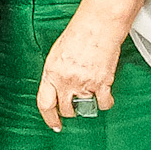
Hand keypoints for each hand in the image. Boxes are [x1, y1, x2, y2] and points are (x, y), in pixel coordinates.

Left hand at [34, 11, 131, 132]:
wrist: (98, 25)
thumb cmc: (79, 34)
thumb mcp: (58, 53)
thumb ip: (56, 73)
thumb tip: (57, 86)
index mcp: (51, 72)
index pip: (45, 103)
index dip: (48, 117)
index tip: (54, 124)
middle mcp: (66, 80)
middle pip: (66, 109)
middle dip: (70, 111)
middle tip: (75, 107)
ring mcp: (84, 83)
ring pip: (85, 107)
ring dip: (88, 104)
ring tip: (91, 93)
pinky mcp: (101, 83)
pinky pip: (103, 103)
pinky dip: (105, 102)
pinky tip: (104, 95)